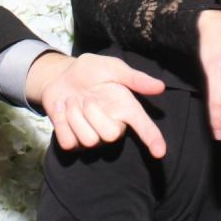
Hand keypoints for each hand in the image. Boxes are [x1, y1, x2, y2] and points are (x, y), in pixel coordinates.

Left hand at [27, 52, 167, 158]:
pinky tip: (61, 109)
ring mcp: (94, 138)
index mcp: (126, 108)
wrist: (60, 76)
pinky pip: (67, 142)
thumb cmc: (90, 71)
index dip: (153, 139)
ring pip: (86, 139)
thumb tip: (160, 86)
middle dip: (92, 112)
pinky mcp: (74, 143)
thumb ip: (134, 78)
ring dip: (73, 114)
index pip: (144, 127)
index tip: (160, 152)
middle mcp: (113, 126)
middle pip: (110, 135)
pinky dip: (61, 121)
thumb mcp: (112, 68)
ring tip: (72, 100)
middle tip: (86, 97)